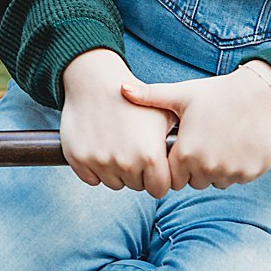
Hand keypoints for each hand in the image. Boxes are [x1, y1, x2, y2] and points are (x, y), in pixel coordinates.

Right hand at [60, 49, 176, 196]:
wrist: (95, 82)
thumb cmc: (133, 99)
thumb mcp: (163, 114)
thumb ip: (180, 142)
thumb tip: (192, 164)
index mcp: (150, 156)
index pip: (159, 189)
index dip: (159, 179)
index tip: (155, 168)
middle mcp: (125, 163)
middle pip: (136, 186)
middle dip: (138, 174)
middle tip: (134, 150)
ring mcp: (100, 162)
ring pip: (114, 183)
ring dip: (117, 172)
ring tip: (118, 145)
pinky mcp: (78, 160)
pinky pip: (92, 179)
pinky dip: (96, 168)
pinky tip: (101, 146)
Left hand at [121, 61, 270, 189]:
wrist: (265, 93)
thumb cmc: (220, 92)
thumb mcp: (183, 94)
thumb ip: (150, 97)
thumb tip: (121, 90)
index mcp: (187, 154)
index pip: (173, 176)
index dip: (178, 162)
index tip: (188, 145)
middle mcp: (207, 168)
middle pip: (195, 181)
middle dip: (197, 167)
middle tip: (206, 140)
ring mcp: (231, 173)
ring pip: (217, 181)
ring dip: (217, 169)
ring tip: (223, 140)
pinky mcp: (251, 173)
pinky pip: (238, 178)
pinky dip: (237, 166)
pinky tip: (239, 144)